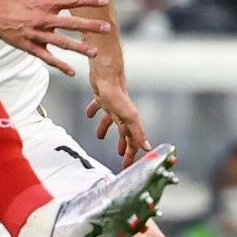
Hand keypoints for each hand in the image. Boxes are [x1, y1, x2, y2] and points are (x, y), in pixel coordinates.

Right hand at [0, 0, 110, 77]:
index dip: (89, 0)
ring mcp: (38, 35)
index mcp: (45, 3)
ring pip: (62, 43)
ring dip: (79, 48)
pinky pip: (47, 58)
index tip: (105, 0)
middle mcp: (44, 20)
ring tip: (95, 52)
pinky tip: (72, 72)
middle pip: (71, 23)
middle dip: (90, 25)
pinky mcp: (31, 47)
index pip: (71, 0)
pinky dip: (59, 65)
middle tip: (107, 28)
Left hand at [84, 50, 149, 164]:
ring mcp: (113, 105)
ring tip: (100, 137)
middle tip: (120, 156)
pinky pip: (98, 106)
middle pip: (124, 133)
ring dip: (106, 129)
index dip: (132, 153)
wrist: (107, 73)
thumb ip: (138, 132)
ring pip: (111, 120)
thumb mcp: (129, 116)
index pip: (133, 140)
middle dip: (123, 145)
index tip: (129, 164)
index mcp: (129, 120)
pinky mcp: (102, 96)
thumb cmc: (117, 93)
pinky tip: (89, 114)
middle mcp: (122, 113)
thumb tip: (148, 148)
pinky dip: (94, 111)